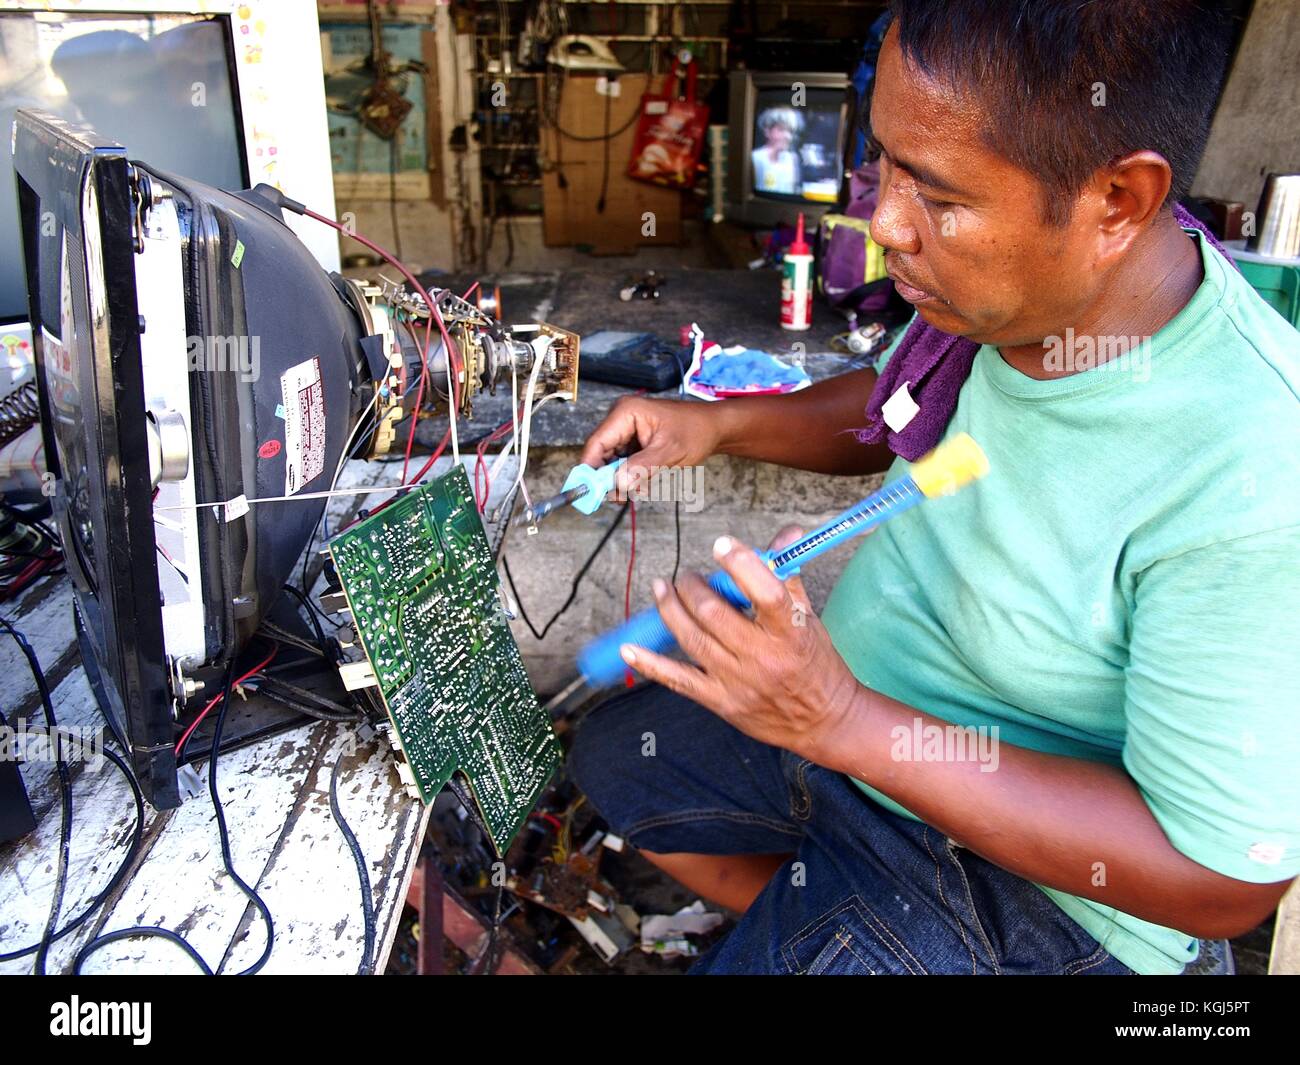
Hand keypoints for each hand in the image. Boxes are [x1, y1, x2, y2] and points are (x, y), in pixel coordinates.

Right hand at [580, 395, 722, 494]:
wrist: (714, 428)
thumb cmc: (696, 432)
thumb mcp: (670, 452)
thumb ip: (642, 468)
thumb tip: (617, 483)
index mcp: (626, 412)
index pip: (596, 444)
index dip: (589, 470)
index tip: (588, 494)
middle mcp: (621, 418)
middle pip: (600, 454)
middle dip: (608, 478)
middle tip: (621, 497)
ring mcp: (625, 429)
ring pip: (610, 462)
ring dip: (622, 479)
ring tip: (641, 488)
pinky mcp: (632, 440)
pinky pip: (622, 462)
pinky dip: (630, 476)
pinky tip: (644, 482)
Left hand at [619, 526, 865, 765]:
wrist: (824, 721)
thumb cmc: (815, 663)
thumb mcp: (809, 617)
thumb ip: (789, 575)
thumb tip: (786, 534)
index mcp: (790, 632)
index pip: (766, 592)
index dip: (740, 565)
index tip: (722, 545)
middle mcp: (763, 657)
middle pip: (715, 613)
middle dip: (693, 587)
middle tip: (688, 577)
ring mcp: (738, 681)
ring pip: (693, 638)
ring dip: (670, 609)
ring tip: (662, 589)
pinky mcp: (721, 701)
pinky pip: (679, 679)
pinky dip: (651, 663)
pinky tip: (629, 648)